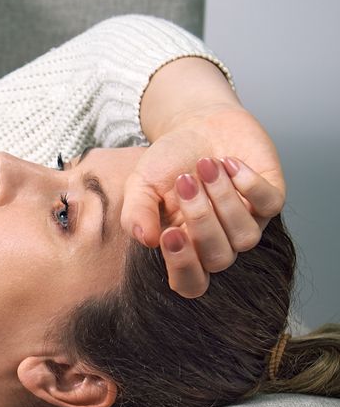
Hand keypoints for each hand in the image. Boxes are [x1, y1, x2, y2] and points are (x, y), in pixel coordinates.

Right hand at [120, 105, 285, 297]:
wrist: (196, 123)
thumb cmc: (168, 160)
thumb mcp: (140, 184)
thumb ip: (136, 212)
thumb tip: (145, 239)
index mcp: (186, 247)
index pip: (191, 283)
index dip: (184, 267)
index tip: (170, 234)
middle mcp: (219, 241)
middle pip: (220, 259)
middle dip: (201, 220)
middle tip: (184, 182)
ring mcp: (248, 221)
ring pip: (246, 236)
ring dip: (224, 199)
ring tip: (205, 165)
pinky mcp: (271, 197)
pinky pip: (269, 205)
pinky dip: (248, 184)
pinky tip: (229, 163)